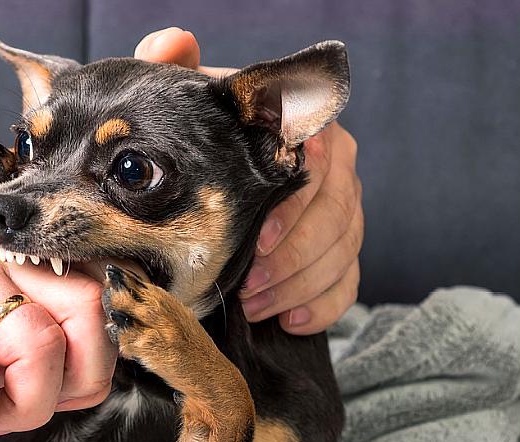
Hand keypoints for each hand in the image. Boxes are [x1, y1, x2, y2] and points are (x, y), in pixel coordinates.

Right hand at [0, 239, 114, 435]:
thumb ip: (23, 351)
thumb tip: (85, 384)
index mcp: (3, 264)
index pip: (96, 298)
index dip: (90, 357)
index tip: (54, 388)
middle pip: (89, 312)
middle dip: (73, 379)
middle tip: (22, 401)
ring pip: (42, 349)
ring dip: (18, 406)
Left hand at [135, 27, 362, 333]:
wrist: (205, 174)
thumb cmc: (197, 136)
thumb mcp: (183, 103)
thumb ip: (176, 70)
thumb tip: (173, 42)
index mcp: (306, 131)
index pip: (322, 167)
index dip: (295, 210)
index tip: (259, 243)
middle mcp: (335, 168)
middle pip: (339, 215)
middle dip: (295, 259)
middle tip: (251, 287)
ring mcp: (341, 211)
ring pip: (344, 251)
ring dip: (300, 286)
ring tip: (255, 306)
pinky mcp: (339, 250)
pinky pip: (348, 282)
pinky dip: (322, 305)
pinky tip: (287, 321)